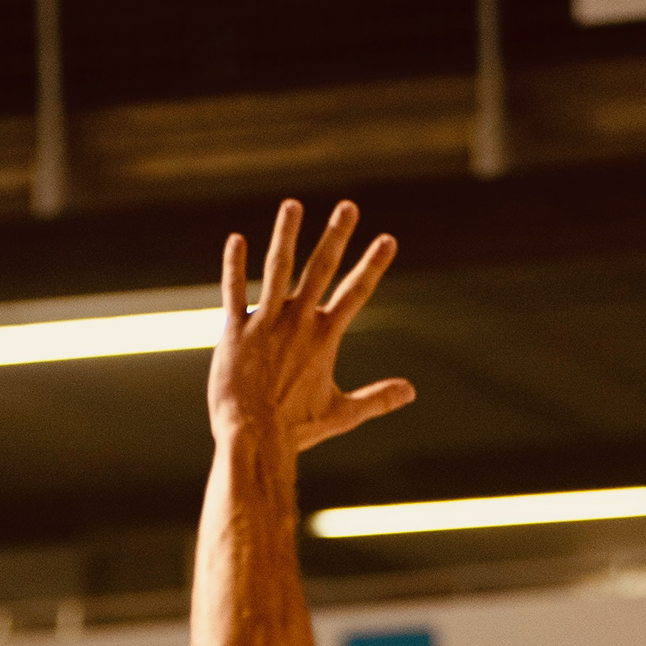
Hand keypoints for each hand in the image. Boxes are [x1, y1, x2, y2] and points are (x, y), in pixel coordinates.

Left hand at [208, 198, 413, 454]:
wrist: (254, 440)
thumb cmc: (295, 431)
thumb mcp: (341, 414)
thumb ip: (376, 399)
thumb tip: (411, 391)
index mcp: (324, 337)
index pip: (356, 293)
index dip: (373, 265)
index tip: (388, 239)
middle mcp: (297, 322)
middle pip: (321, 269)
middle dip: (336, 236)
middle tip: (348, 206)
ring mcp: (265, 323)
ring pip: (278, 269)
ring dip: (286, 235)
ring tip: (292, 205)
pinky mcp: (235, 332)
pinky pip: (234, 292)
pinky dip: (234, 266)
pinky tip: (236, 239)